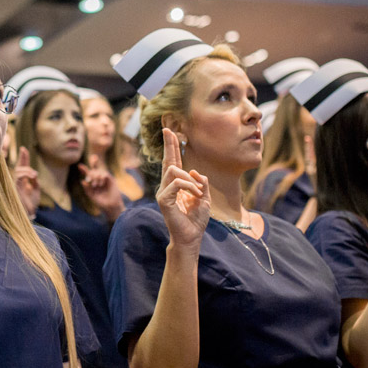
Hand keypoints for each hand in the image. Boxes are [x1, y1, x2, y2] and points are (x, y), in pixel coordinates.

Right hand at [13, 146, 39, 216]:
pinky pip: (18, 176)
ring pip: (17, 171)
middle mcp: (17, 182)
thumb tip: (34, 173)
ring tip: (34, 174)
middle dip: (22, 158)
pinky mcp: (13, 187)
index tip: (24, 149)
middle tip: (24, 150)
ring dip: (27, 169)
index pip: (22, 168)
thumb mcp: (36, 191)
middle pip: (18, 167)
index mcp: (23, 182)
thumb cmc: (31, 205)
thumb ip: (35, 182)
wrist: (27, 215)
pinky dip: (25, 174)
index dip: (23, 158)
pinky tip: (32, 175)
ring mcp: (14, 185)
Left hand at [79, 153, 125, 219]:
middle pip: (94, 170)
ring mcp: (105, 179)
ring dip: (95, 177)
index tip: (79, 166)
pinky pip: (105, 174)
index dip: (84, 169)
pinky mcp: (111, 180)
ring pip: (99, 171)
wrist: (110, 206)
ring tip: (95, 185)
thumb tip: (82, 181)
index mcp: (93, 182)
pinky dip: (101, 178)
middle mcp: (99, 179)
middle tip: (88, 180)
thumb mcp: (91, 196)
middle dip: (90, 174)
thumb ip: (87, 189)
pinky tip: (100, 184)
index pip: (88, 174)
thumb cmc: (101, 202)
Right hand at [156, 128, 210, 246]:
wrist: (191, 237)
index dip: (172, 146)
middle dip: (169, 144)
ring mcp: (163, 192)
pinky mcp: (163, 199)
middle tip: (168, 130)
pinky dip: (189, 186)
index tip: (169, 131)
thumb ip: (202, 183)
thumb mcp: (204, 197)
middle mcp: (167, 186)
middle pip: (168, 160)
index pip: (173, 162)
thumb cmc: (196, 219)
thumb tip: (194, 171)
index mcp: (177, 184)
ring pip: (174, 170)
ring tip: (198, 192)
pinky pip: (176, 183)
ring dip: (190, 180)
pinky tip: (195, 195)